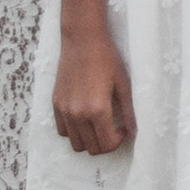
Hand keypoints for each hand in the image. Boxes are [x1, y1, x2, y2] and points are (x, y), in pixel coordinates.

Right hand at [53, 31, 134, 155]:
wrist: (82, 40)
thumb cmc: (106, 59)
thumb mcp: (123, 85)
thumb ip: (128, 112)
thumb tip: (134, 133)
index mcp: (97, 110)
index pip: (107, 144)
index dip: (119, 141)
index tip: (123, 128)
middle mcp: (78, 114)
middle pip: (92, 149)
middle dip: (106, 143)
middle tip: (113, 128)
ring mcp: (64, 111)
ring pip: (76, 144)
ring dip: (90, 140)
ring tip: (99, 124)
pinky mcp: (56, 104)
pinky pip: (63, 131)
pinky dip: (74, 131)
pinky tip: (84, 117)